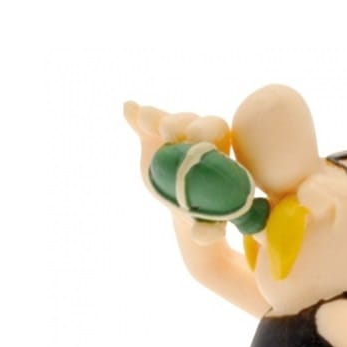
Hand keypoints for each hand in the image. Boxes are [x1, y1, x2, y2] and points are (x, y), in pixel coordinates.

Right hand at [124, 102, 231, 242]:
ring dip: (154, 118)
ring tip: (144, 120)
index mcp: (218, 150)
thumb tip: (199, 238)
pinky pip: (143, 123)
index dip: (205, 131)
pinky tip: (128, 109)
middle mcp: (197, 137)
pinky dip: (135, 116)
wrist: (186, 206)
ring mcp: (173, 135)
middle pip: (190, 120)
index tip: (193, 140)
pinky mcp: (151, 138)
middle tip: (167, 134)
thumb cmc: (206, 213)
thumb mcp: (209, 223)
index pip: (215, 129)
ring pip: (165, 119)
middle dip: (179, 123)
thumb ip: (207, 230)